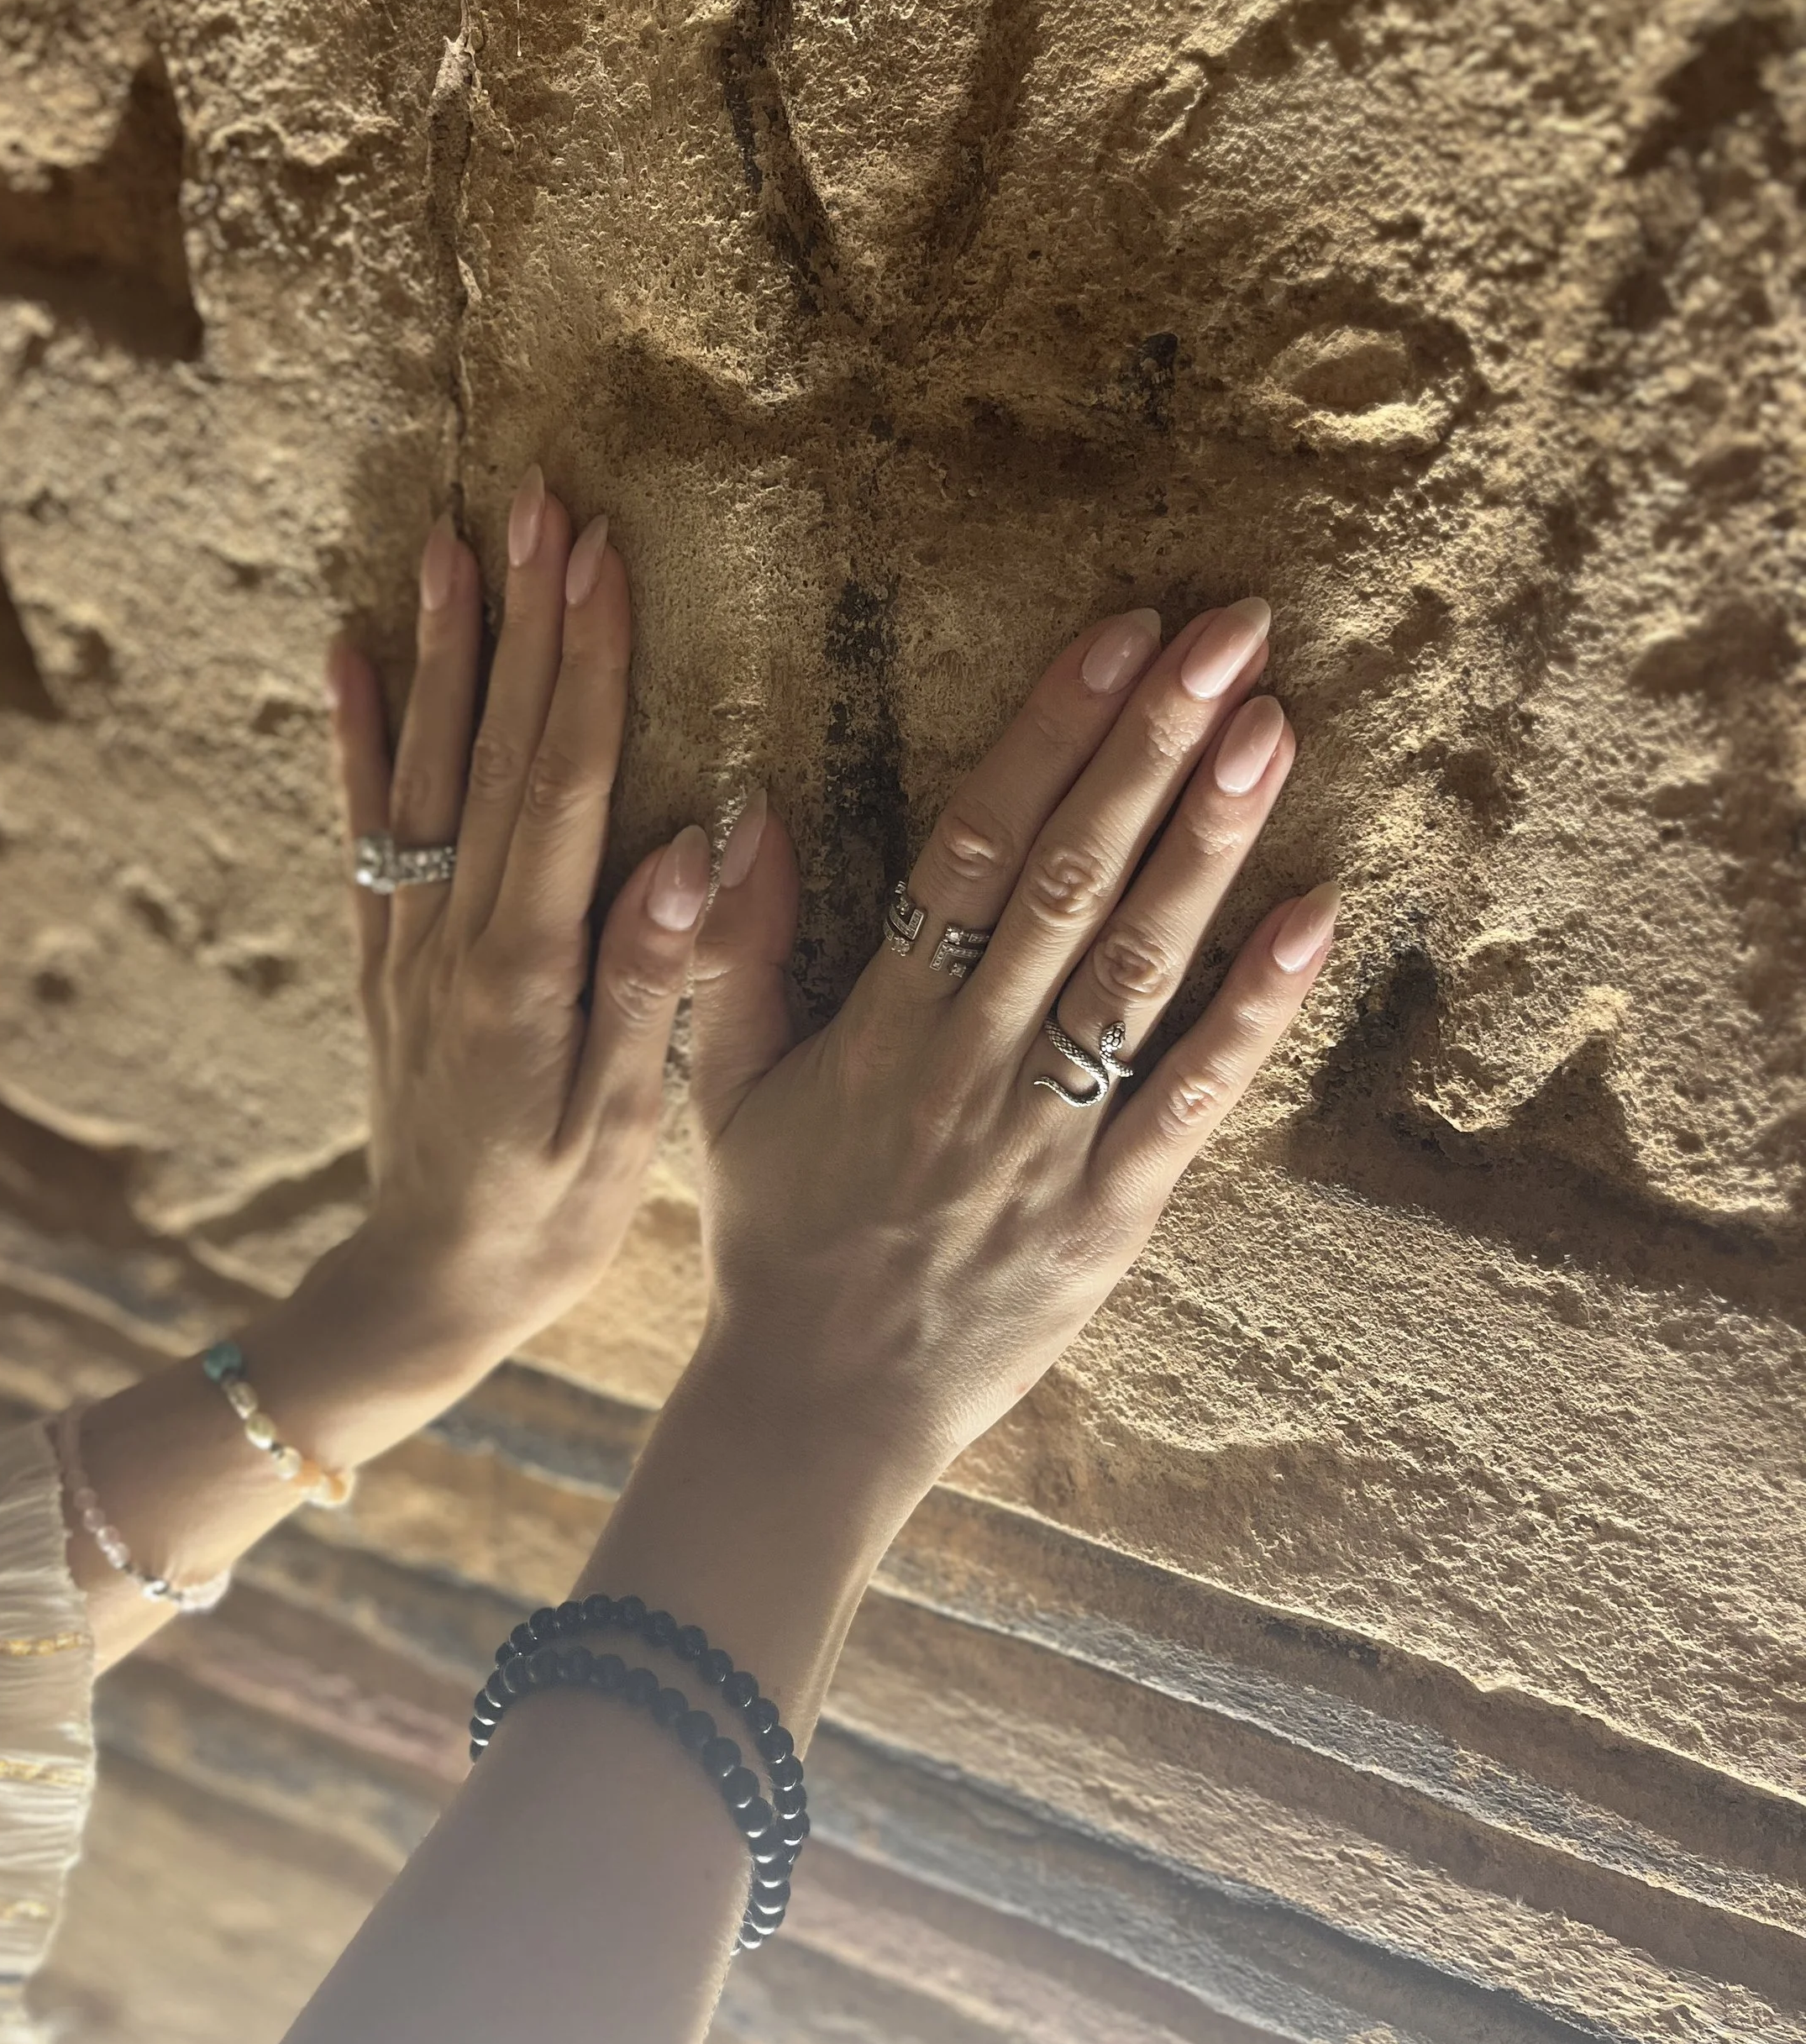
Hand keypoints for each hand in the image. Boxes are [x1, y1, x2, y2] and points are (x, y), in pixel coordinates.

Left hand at [289, 475, 712, 1459]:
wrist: (423, 1288)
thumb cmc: (544, 1220)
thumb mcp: (621, 1127)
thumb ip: (644, 988)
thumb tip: (686, 854)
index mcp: (519, 971)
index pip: (558, 785)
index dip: (584, 666)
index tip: (601, 561)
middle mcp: (447, 935)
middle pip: (491, 748)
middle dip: (522, 619)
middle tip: (538, 503)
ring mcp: (404, 939)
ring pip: (425, 767)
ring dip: (444, 650)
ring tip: (451, 539)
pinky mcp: (382, 954)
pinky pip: (366, 827)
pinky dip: (357, 736)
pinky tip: (352, 655)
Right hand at [686, 596, 1335, 1500]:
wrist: (818, 1410)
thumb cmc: (776, 1240)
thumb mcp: (728, 1090)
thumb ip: (735, 952)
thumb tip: (744, 812)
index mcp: (880, 1025)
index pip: (971, 849)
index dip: (1048, 735)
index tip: (1117, 637)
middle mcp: (968, 1065)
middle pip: (1069, 880)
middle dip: (1151, 747)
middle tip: (1231, 633)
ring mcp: (1045, 1139)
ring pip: (1135, 970)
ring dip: (1208, 845)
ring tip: (1272, 729)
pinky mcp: (1110, 1214)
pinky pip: (1190, 1100)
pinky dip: (1254, 1011)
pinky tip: (1314, 916)